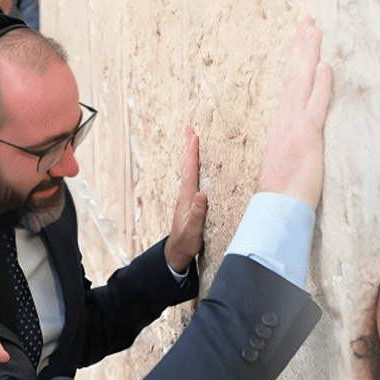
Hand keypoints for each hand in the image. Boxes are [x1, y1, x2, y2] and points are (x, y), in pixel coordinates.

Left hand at [164, 125, 206, 273]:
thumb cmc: (187, 241)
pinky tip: (193, 164)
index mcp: (188, 197)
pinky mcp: (189, 201)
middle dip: (188, 146)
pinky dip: (191, 165)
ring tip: (191, 140)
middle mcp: (186, 193)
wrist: (177, 251)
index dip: (193, 153)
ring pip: (188, 169)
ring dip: (189, 153)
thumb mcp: (194, 229)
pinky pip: (191, 176)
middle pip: (187, 165)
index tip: (194, 137)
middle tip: (189, 128)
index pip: (191, 170)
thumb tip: (201, 194)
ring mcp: (186, 197)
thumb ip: (197, 212)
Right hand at [257, 14, 332, 208]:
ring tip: (312, 27)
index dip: (297, 59)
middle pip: (294, 73)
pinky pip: (314, 105)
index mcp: (283, 123)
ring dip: (308, 53)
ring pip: (301, 81)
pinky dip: (319, 84)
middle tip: (306, 19)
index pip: (291, 83)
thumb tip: (300, 135)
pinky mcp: (305, 137)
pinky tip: (325, 66)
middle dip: (301, 45)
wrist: (277, 209)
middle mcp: (286, 119)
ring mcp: (294, 126)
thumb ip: (296, 143)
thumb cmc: (284, 192)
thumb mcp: (289, 160)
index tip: (301, 38)